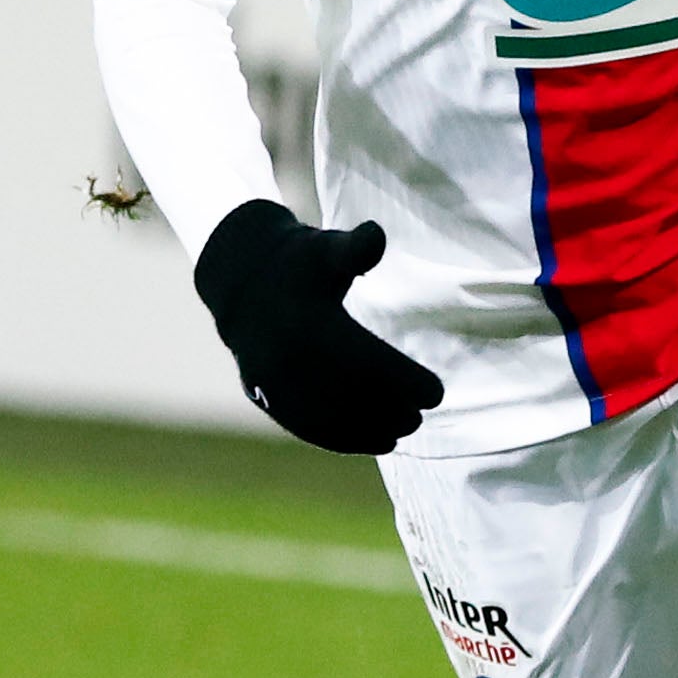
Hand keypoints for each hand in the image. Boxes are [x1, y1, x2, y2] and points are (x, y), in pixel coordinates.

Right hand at [192, 203, 446, 454]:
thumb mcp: (324, 247)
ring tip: (402, 431)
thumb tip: (376, 236)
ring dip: (370, 431)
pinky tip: (374, 442)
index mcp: (310, 324)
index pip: (370, 363)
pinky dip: (343, 439)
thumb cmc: (298, 262)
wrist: (241, 282)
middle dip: (391, 411)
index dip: (407, 382)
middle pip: (352, 397)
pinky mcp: (265, 397)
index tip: (436, 392)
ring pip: (331, 419)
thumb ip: (353, 248)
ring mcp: (274, 381)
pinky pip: (308, 427)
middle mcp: (289, 357)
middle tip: (419, 416)